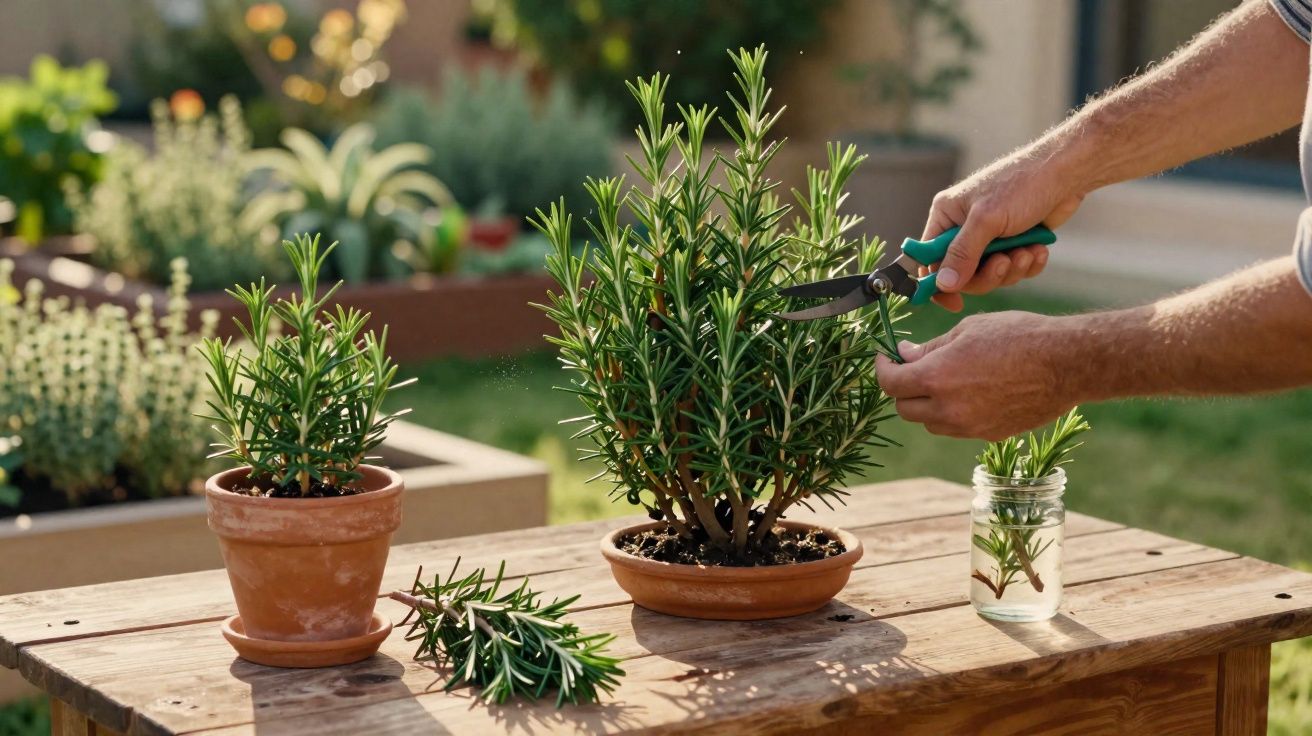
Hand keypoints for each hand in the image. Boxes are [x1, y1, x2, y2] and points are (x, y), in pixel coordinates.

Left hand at [874, 311, 1076, 439]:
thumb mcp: (967, 330)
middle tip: (914, 367)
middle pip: (905, 408)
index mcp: (936, 378)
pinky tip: (970, 391)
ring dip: (927, 404)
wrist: (1066, 364)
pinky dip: (953, 413)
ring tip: (945, 379)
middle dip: (903, 388)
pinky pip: (957, 428)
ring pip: (930, 422)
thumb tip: (904, 355)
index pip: (890, 384)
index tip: (887, 357)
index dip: (884, 369)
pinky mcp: (988, 436)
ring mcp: (968, 428)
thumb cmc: (1018, 336)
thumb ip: (930, 348)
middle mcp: (948, 409)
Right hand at [924, 144, 1088, 311]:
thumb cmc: (1021, 185)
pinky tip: (1039, 249)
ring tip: (1027, 251)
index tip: (954, 302)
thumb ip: (962, 254)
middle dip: (987, 274)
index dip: (938, 284)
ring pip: (990, 274)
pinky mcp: (1014, 242)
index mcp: (946, 216)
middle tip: (1005, 262)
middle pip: (962, 274)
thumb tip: (943, 285)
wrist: (1067, 173)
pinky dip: (1027, 264)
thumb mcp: (986, 220)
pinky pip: (1013, 269)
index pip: (929, 259)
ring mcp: (990, 237)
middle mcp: (964, 228)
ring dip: (1011, 269)